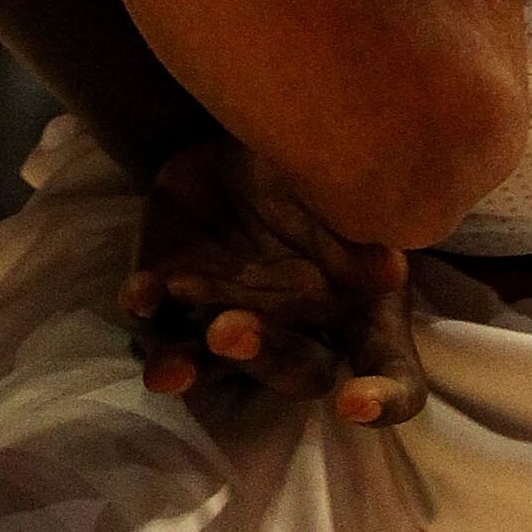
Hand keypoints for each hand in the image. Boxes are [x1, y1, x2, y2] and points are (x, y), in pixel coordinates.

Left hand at [121, 136, 425, 426]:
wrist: (252, 127)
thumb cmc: (315, 178)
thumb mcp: (346, 197)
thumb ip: (356, 239)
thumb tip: (388, 270)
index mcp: (358, 315)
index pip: (392, 374)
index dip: (383, 399)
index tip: (354, 404)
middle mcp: (296, 331)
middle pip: (293, 370)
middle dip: (263, 356)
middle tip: (232, 331)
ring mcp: (228, 318)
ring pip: (213, 361)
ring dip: (192, 361)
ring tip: (170, 365)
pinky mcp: (172, 289)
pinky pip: (154, 315)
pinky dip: (145, 306)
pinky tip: (139, 295)